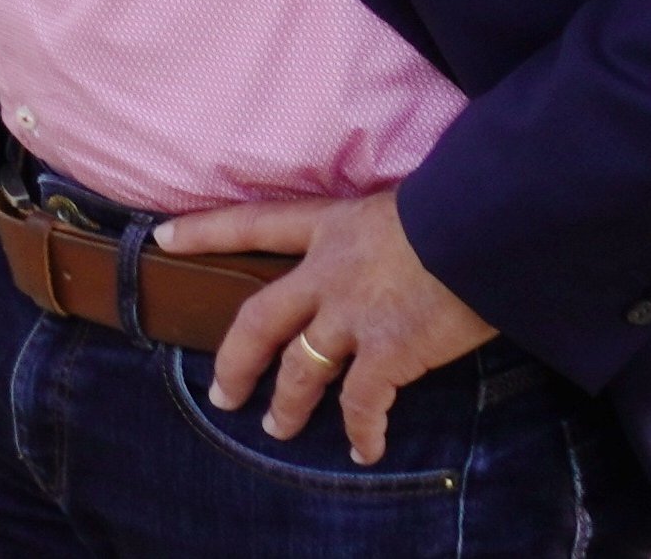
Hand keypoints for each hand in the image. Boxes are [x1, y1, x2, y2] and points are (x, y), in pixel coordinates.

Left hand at [164, 189, 497, 465]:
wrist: (486, 223)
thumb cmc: (463, 201)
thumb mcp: (410, 201)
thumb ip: (391, 229)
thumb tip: (410, 245)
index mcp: (332, 226)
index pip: (254, 223)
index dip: (205, 231)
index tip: (163, 238)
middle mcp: (329, 273)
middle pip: (259, 320)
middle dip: (236, 361)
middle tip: (222, 393)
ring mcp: (352, 315)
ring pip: (300, 370)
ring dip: (288, 404)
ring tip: (277, 428)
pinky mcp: (387, 351)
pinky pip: (361, 403)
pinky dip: (361, 430)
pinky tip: (364, 449)